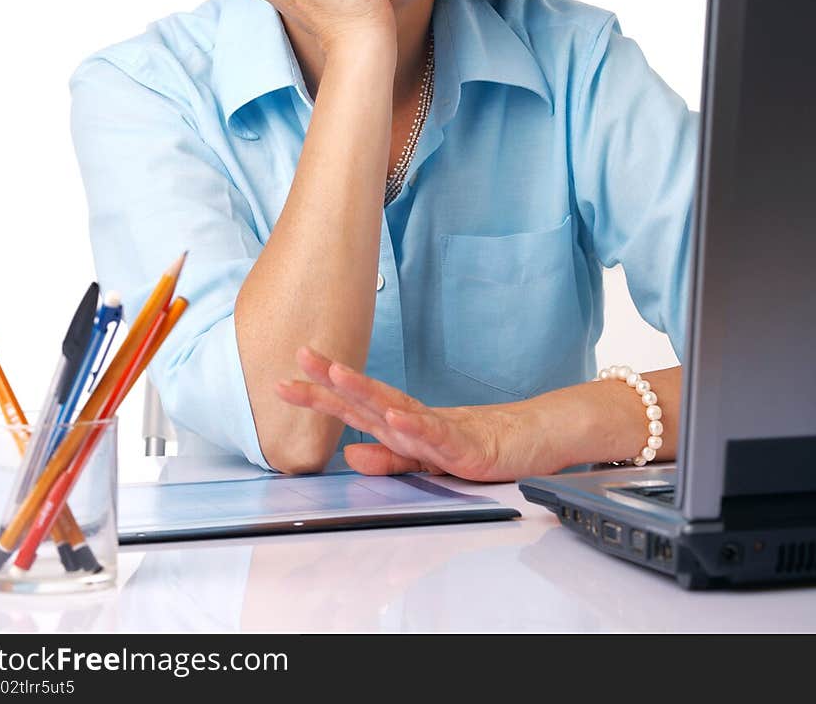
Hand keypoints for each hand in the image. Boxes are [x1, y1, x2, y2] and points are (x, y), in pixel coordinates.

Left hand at [275, 347, 551, 481]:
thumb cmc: (478, 443)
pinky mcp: (464, 446)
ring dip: (366, 390)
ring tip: (337, 375)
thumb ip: (388, 457)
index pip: (354, 407)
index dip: (320, 394)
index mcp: (402, 423)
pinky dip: (414, 426)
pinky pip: (435, 436)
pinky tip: (395, 417)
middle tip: (301, 357)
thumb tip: (350, 454)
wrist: (530, 441)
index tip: (286, 381)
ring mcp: (438, 429)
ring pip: (396, 407)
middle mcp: (414, 420)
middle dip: (332, 379)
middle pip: (367, 397)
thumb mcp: (424, 457)